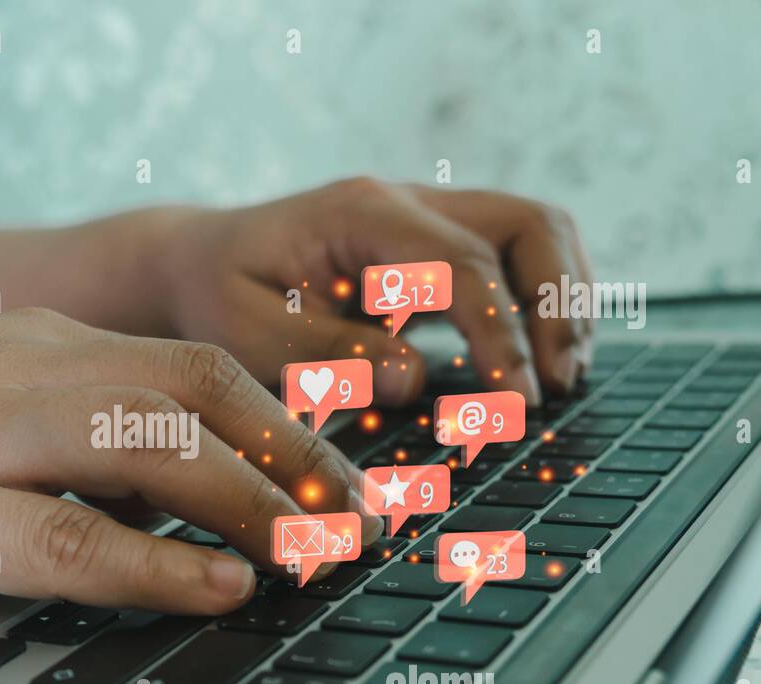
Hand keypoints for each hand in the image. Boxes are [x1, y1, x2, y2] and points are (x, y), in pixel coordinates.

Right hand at [0, 310, 380, 619]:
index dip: (286, 420)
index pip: (195, 365)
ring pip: (154, 450)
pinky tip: (219, 585)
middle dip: (298, 455)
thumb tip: (183, 503)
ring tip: (322, 552)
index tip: (344, 471)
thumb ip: (70, 446)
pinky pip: (73, 537)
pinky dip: (160, 563)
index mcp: (36, 348)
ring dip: (257, 503)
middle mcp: (17, 373)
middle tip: (361, 514)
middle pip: (198, 393)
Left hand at [156, 179, 594, 405]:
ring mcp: (423, 221)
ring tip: (563, 377)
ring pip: (534, 232)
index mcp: (362, 215)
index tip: (516, 402)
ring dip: (562, 301)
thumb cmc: (215, 298)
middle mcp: (404, 205)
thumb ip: (329, 355)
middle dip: (558, 304)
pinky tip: (536, 361)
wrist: (196, 266)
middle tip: (557, 386)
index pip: (464, 264)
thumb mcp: (249, 334)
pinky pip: (510, 259)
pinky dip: (538, 304)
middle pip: (527, 224)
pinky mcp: (429, 252)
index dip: (502, 335)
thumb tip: (415, 381)